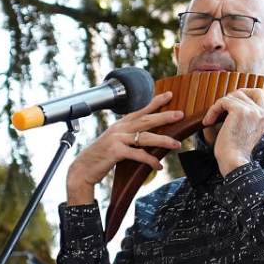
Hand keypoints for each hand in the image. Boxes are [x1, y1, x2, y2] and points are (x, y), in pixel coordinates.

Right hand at [63, 91, 184, 205]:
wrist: (83, 169)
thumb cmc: (100, 157)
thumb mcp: (115, 143)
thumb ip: (129, 139)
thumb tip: (146, 139)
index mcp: (120, 125)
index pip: (140, 111)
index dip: (155, 102)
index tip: (169, 95)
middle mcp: (119, 129)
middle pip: (146, 120)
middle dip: (164, 116)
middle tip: (180, 114)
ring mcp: (117, 139)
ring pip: (145, 137)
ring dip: (163, 140)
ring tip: (177, 144)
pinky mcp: (116, 152)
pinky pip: (138, 155)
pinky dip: (150, 161)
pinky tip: (159, 166)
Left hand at [201, 87, 263, 175]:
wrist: (233, 162)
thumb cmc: (234, 151)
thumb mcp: (243, 130)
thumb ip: (243, 115)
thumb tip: (230, 97)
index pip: (258, 93)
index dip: (243, 93)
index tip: (230, 104)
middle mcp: (261, 113)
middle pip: (243, 92)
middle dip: (228, 99)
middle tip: (218, 111)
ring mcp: (252, 111)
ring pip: (231, 96)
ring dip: (218, 106)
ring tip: (211, 120)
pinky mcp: (240, 111)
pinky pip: (223, 102)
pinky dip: (213, 110)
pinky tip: (208, 122)